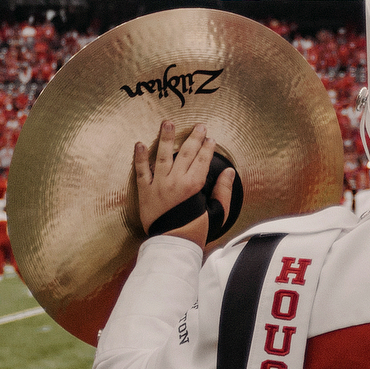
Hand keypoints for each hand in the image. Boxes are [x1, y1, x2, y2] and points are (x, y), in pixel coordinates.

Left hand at [134, 119, 232, 247]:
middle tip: (198, 126)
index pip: (203, 160)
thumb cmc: (194, 230)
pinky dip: (139, 157)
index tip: (210, 138)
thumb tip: (230, 172)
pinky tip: (140, 143)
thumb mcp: (217, 212)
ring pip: (163, 155)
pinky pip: (141, 170)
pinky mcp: (145, 191)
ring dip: (166, 137)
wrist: (171, 245)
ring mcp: (159, 184)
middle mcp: (176, 181)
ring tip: (167, 123)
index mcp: (194, 186)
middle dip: (194, 137)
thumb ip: (224, 191)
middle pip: (187, 153)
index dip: (207, 147)